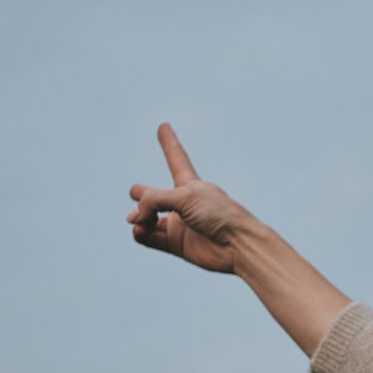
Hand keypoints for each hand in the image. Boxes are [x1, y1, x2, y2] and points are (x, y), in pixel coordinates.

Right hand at [125, 123, 251, 274]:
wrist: (239, 246)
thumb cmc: (220, 215)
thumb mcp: (185, 196)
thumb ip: (153, 200)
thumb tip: (133, 218)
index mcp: (190, 184)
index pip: (176, 158)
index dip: (169, 142)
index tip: (163, 126)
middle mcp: (183, 203)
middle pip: (154, 195)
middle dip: (141, 195)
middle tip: (138, 198)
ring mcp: (179, 224)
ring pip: (147, 218)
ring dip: (139, 217)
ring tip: (139, 220)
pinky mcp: (177, 244)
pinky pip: (150, 237)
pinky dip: (141, 233)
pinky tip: (140, 231)